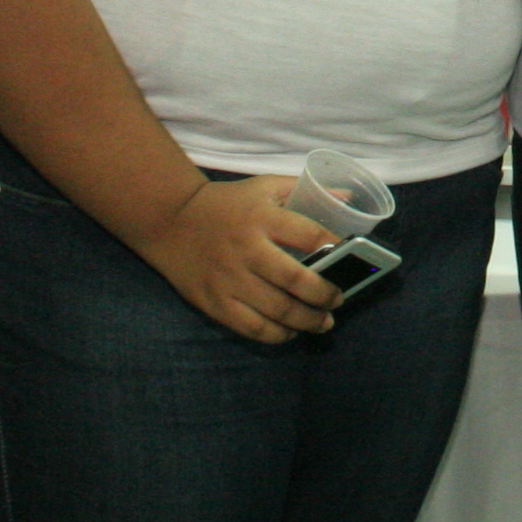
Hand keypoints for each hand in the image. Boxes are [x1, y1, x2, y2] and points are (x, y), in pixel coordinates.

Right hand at [129, 174, 340, 343]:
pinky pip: (251, 327)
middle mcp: (247, 250)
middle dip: (325, 295)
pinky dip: (276, 335)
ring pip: (277, 310)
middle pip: (296, 280)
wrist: (170, 220)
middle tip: (338, 300)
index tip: (350, 260)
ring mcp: (229, 279)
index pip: (310, 236)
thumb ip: (304, 191)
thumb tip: (348, 195)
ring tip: (323, 323)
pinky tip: (290, 332)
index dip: (335, 249)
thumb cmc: (226, 203)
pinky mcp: (214, 302)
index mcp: (263, 218)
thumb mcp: (264, 187)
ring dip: (307, 321)